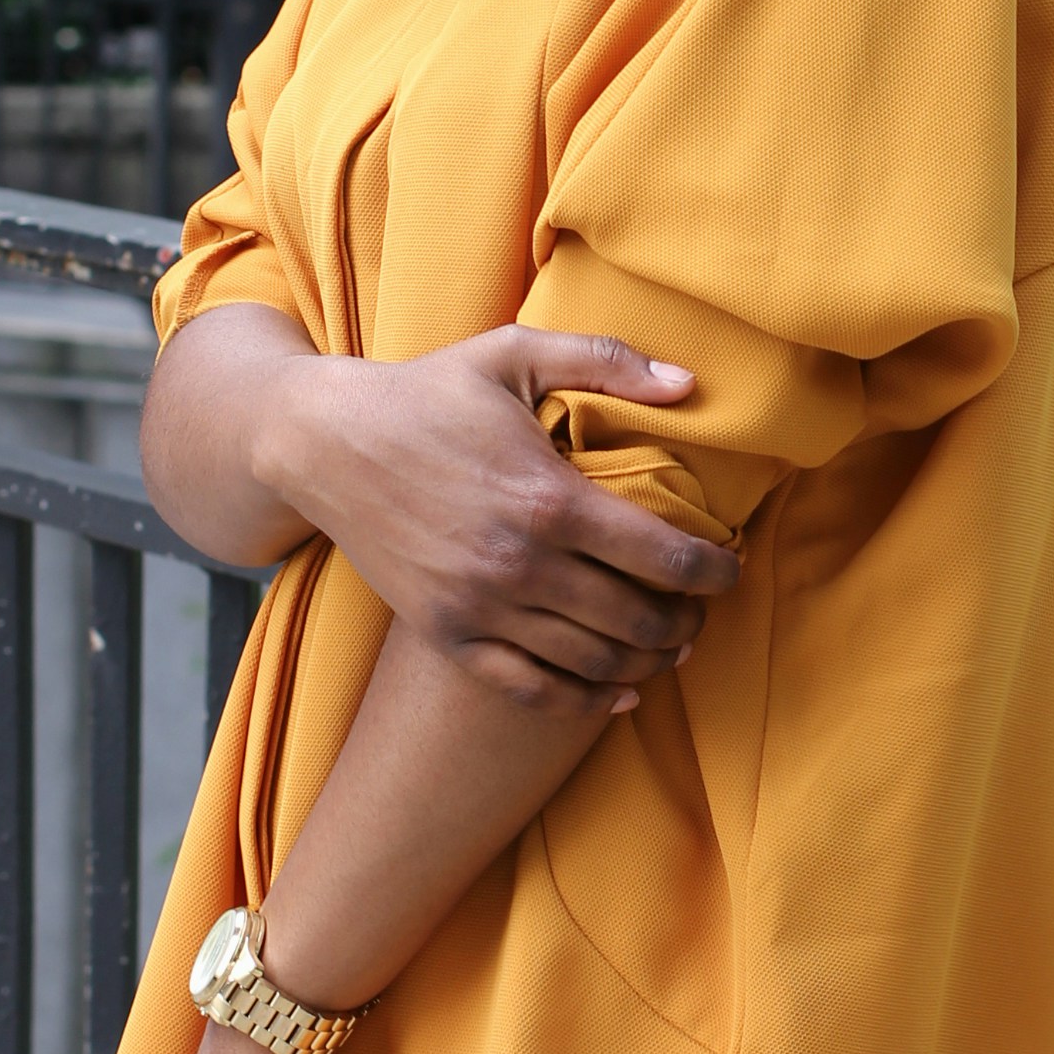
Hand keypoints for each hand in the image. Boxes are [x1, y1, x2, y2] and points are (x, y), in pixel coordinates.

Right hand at [259, 325, 739, 709]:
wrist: (324, 442)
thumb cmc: (426, 393)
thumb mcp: (513, 353)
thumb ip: (606, 361)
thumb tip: (689, 384)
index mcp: (549, 498)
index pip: (663, 557)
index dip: (713, 572)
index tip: (729, 569)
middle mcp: (519, 564)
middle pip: (637, 619)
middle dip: (686, 620)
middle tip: (700, 608)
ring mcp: (480, 608)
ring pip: (592, 661)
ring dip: (646, 661)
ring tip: (669, 645)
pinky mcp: (447, 634)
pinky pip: (530, 689)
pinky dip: (584, 700)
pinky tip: (618, 691)